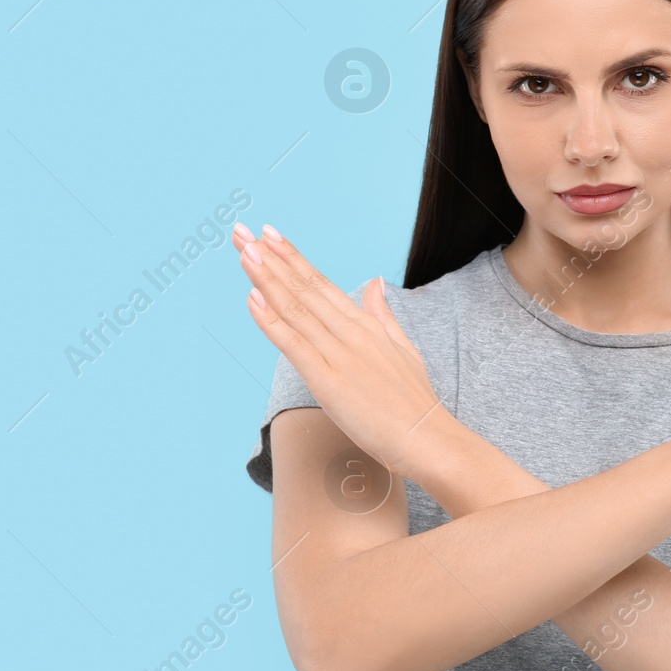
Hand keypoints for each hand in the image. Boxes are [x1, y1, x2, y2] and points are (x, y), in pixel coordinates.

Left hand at [233, 222, 445, 473]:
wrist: (427, 438)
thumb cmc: (414, 402)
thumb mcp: (403, 348)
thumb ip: (382, 314)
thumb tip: (374, 282)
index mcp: (366, 325)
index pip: (322, 284)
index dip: (293, 258)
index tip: (270, 236)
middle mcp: (351, 333)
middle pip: (304, 288)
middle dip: (270, 259)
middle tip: (242, 233)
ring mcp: (340, 355)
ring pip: (296, 309)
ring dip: (266, 279)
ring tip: (243, 253)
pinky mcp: (329, 381)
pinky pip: (294, 345)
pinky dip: (271, 321)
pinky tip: (252, 299)